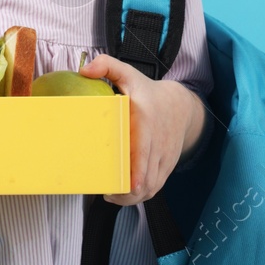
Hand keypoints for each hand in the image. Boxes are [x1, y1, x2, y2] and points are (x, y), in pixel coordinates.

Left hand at [79, 55, 204, 205]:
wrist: (181, 106)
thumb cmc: (148, 91)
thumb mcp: (128, 73)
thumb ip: (107, 66)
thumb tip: (84, 70)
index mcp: (146, 122)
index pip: (144, 152)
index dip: (137, 173)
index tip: (126, 186)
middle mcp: (158, 143)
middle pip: (147, 179)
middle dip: (128, 194)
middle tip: (107, 193)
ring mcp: (164, 158)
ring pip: (152, 188)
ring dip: (133, 198)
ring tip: (113, 196)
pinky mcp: (167, 167)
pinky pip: (156, 187)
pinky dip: (141, 196)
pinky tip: (125, 195)